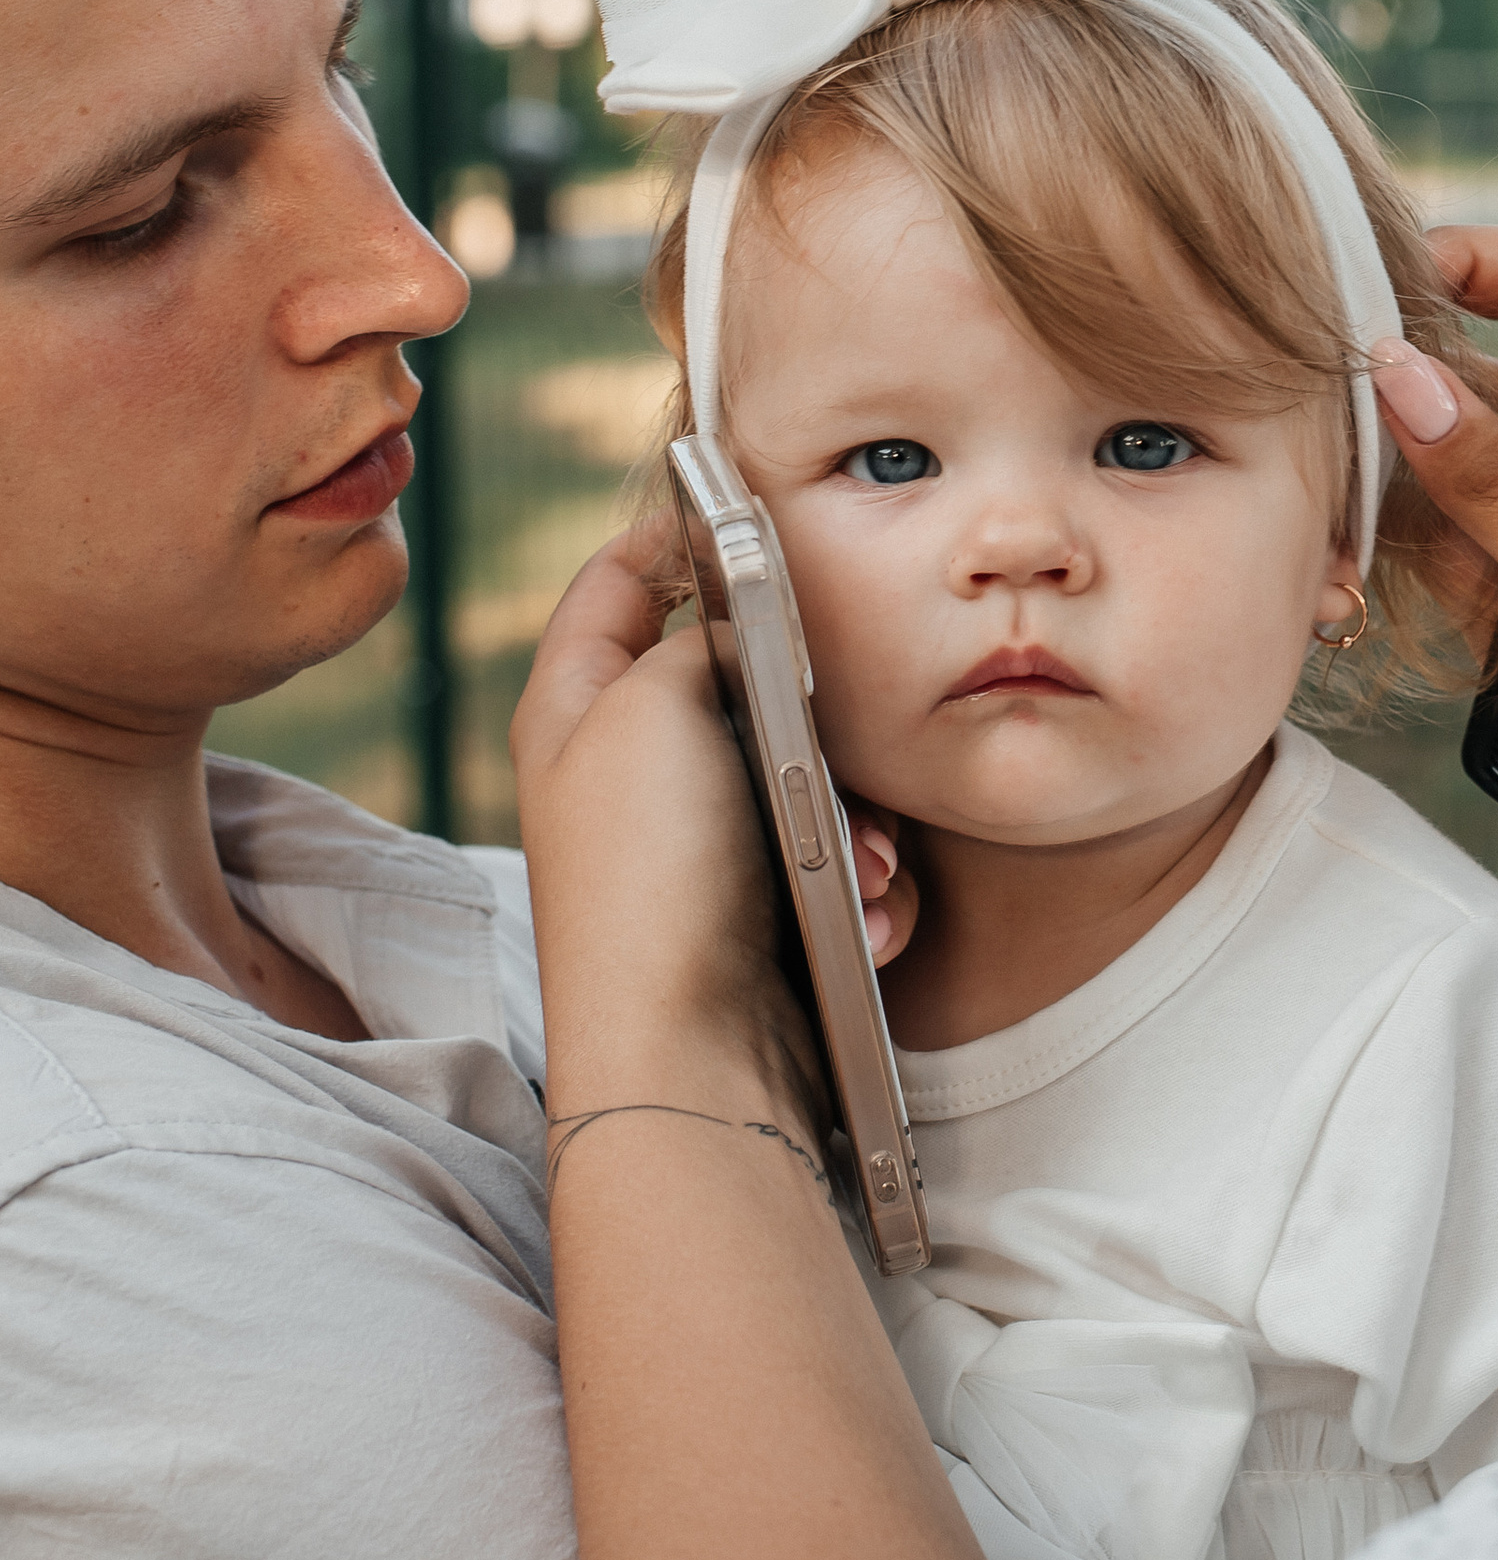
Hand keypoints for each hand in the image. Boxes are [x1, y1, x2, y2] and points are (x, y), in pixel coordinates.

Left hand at [510, 526, 915, 1119]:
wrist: (686, 1055)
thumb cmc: (647, 874)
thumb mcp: (653, 704)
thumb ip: (701, 634)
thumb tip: (743, 628)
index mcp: (575, 709)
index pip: (616, 582)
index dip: (676, 531)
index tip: (753, 503)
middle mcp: (630, 772)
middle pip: (744, 677)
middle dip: (818, 707)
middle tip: (843, 724)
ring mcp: (696, 846)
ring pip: (809, 776)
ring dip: (856, 816)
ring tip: (860, 865)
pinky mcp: (755, 912)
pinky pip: (834, 863)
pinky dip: (860, 889)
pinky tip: (860, 921)